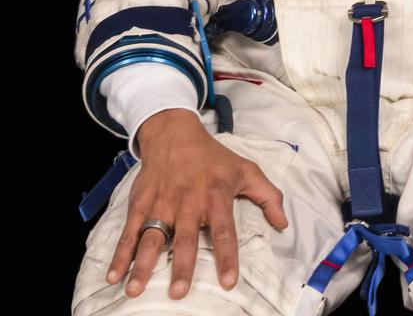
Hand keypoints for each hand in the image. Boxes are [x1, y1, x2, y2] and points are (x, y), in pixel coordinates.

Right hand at [106, 109, 288, 298]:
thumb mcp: (247, 170)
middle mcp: (188, 203)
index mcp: (217, 197)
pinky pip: (129, 232)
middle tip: (178, 292)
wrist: (175, 135)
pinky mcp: (140, 204)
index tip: (228, 282)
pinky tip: (114, 275)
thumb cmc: (214, 158)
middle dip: (182, 266)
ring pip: (151, 238)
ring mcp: (162, 204)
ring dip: (142, 265)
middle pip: (186, 239)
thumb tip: (283, 224)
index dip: (227, 257)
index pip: (225, 232)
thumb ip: (268, 196)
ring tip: (134, 289)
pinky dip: (120, 254)